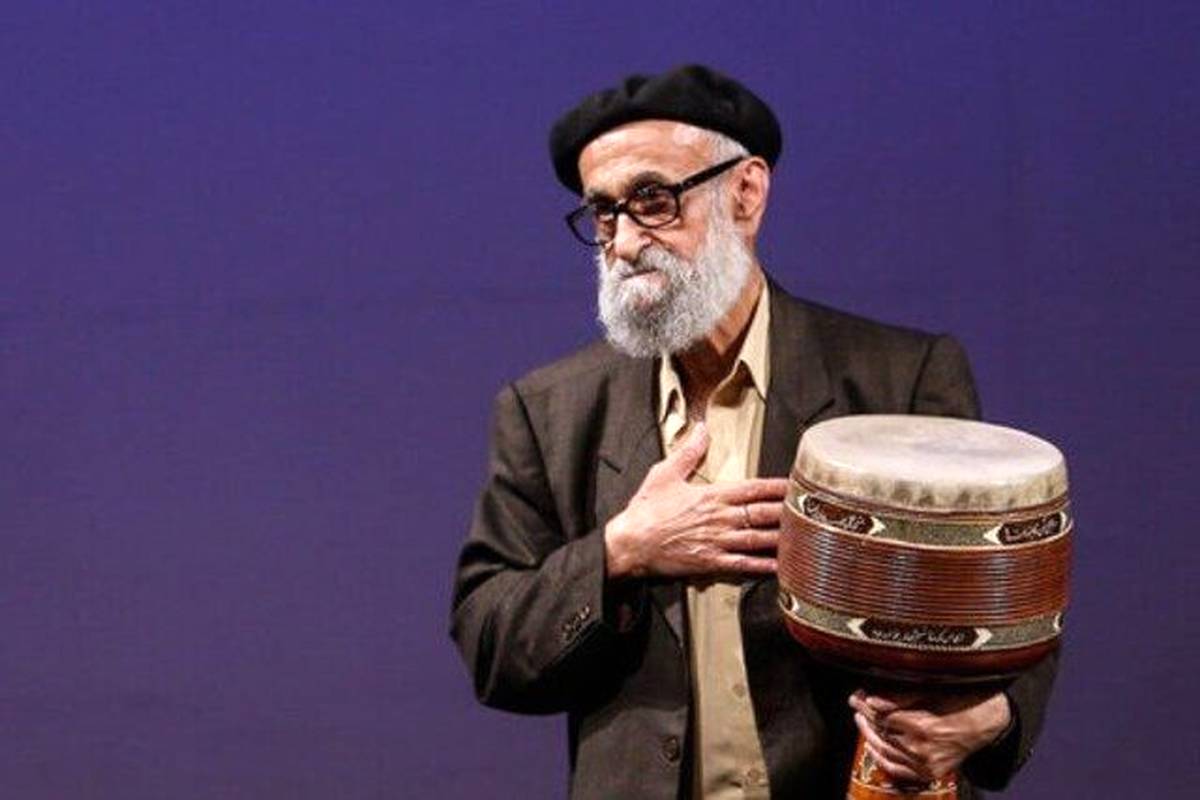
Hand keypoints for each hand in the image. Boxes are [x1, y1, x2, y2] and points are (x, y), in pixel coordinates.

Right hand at [604, 424, 787, 578]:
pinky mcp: (711, 563)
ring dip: (783, 538)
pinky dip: (764, 566)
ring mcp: (717, 542)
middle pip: (762, 513)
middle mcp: (719, 518)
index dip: (777, 486)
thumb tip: (702, 428)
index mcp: (711, 495)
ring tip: (805, 537)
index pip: (753, 488)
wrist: (630, 544)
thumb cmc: (646, 509)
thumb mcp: (664, 473)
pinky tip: (781, 566)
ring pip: (758, 539)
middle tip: (811, 510)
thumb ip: (688, 452)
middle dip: (788, 511)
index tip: (797, 484)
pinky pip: (744, 565)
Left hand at [848, 688, 1011, 783]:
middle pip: (880, 733)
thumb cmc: (965, 700)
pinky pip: (897, 770)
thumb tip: (872, 699)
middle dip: (865, 716)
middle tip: (856, 703)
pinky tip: (873, 747)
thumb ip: (901, 696)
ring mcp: (925, 765)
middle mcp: (922, 750)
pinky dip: (882, 759)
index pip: (881, 716)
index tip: (857, 695)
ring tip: (862, 720)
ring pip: (885, 750)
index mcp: (924, 726)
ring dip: (869, 735)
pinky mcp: (929, 773)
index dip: (865, 704)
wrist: (990, 722)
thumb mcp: (935, 690)